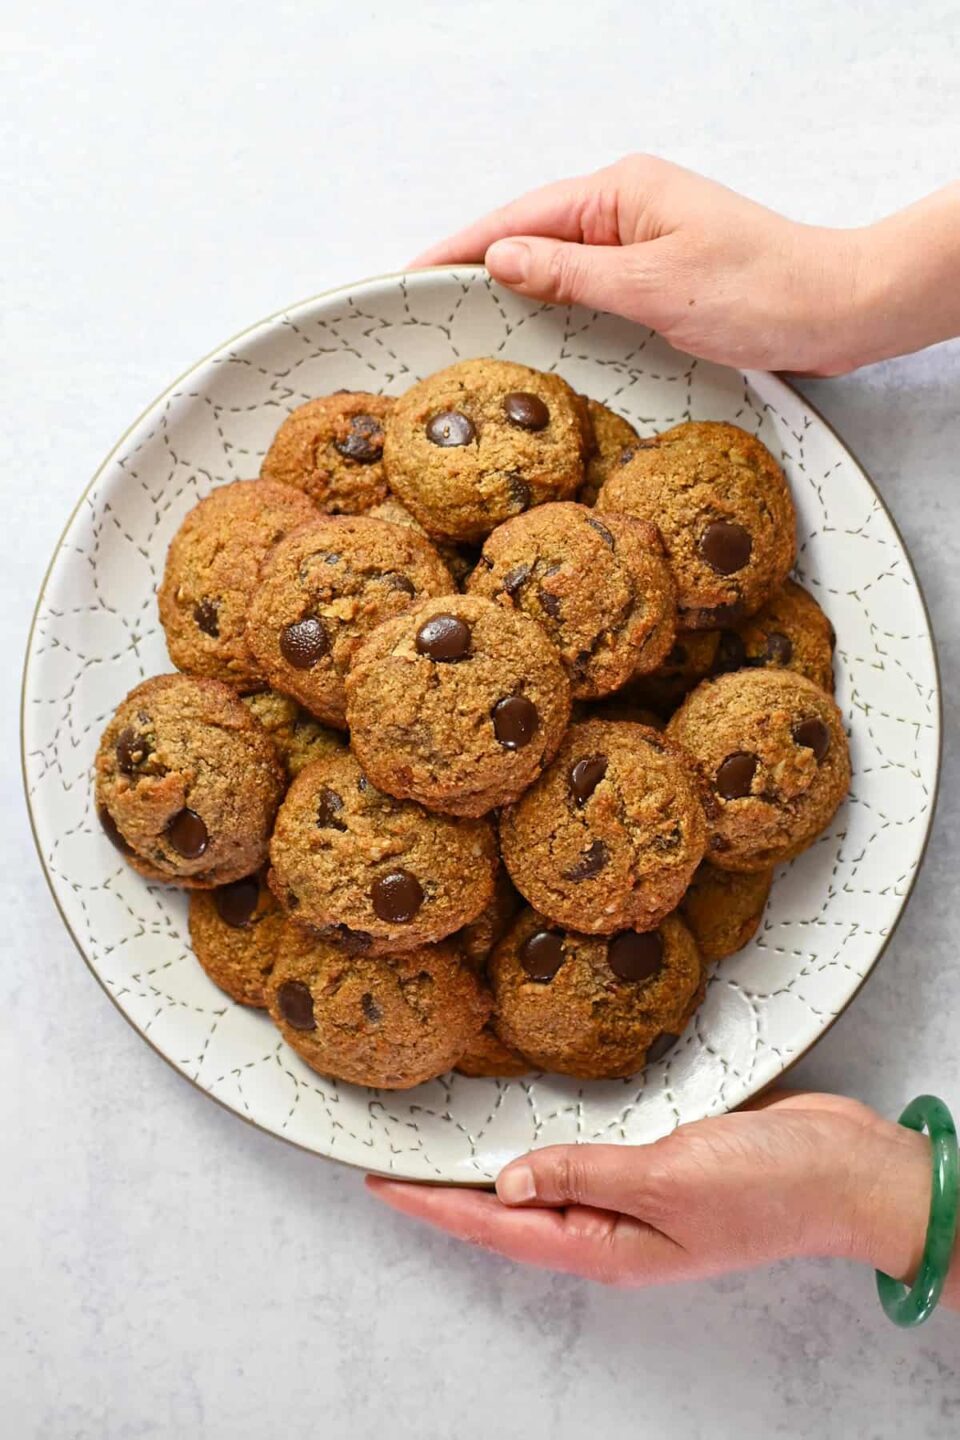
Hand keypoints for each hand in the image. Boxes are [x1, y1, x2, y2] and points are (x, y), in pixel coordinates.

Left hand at [368, 1090, 957, 1302]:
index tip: (382, 1183)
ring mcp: (636, 1197)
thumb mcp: (667, 1180)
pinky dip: (549, 1141)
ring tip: (442, 1141)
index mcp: (609, 1244)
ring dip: (495, 1165)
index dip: (436, 1203)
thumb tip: (507, 1179)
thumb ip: (584, 1175)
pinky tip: (532, 1123)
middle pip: (511, 1211)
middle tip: (395, 1158)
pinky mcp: (659, 1161)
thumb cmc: (769, 1185)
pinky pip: (585, 1155)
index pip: (499, 1225)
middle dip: (451, 1189)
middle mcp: (613, 1226)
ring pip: (545, 1183)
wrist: (846, 1168)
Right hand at [414, 156, 959, 375]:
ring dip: (513, 287)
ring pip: (557, 262)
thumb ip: (572, 273)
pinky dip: (553, 303)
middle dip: (477, 266)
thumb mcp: (654, 285)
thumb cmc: (761, 291)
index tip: (411, 274)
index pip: (518, 218)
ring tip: (461, 321)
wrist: (834, 310)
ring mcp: (641, 240)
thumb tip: (501, 258)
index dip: (461, 247)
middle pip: (530, 235)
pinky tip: (532, 329)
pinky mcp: (656, 273)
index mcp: (620, 191)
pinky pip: (586, 283)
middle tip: (423, 308)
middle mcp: (626, 207)